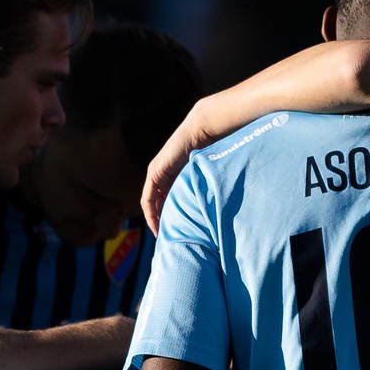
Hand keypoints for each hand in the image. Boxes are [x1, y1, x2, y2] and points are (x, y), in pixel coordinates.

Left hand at [141, 107, 215, 233]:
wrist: (202, 131)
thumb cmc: (211, 148)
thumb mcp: (205, 173)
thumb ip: (204, 185)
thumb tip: (221, 202)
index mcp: (173, 175)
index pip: (165, 200)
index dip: (167, 216)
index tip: (175, 232)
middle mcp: (161, 175)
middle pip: (156, 203)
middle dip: (160, 221)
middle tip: (167, 239)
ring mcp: (156, 173)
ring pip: (151, 203)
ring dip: (154, 219)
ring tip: (162, 235)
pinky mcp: (155, 173)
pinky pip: (149, 198)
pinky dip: (151, 212)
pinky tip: (156, 224)